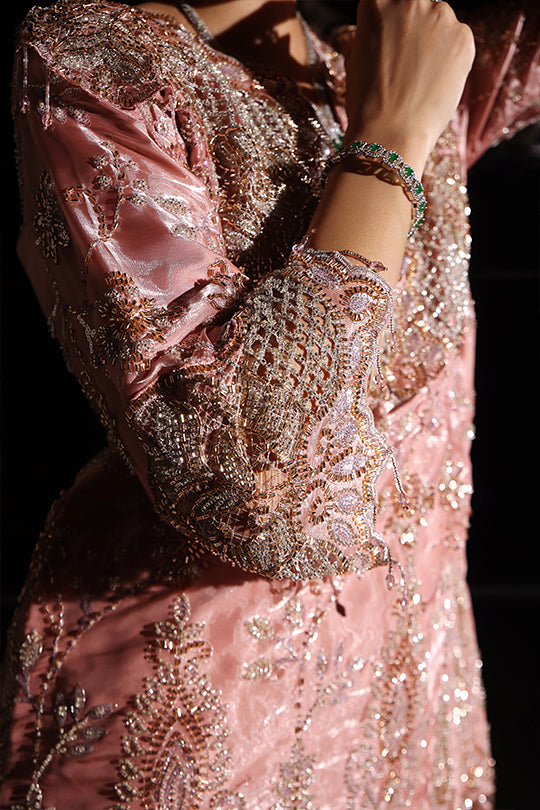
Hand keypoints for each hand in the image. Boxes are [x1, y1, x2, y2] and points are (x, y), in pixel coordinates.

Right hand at [344, 0, 475, 174]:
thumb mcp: (358, 56)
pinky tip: (435, 82)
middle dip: (413, 30)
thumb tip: (392, 31)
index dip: (390, 28)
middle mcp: (410, 0)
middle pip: (416, 7)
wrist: (390, 133)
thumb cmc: (367, 103)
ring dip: (434, 42)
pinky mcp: (464, 36)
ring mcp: (440, 15)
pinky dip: (451, 58)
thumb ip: (377, 32)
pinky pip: (458, 40)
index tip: (391, 45)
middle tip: (406, 65)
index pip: (388, 3)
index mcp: (376, 2)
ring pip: (440, 22)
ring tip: (420, 78)